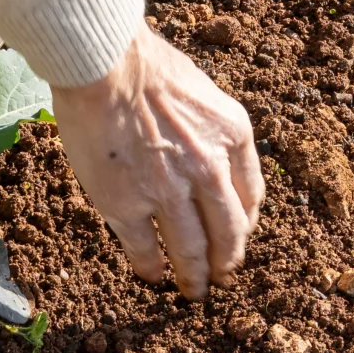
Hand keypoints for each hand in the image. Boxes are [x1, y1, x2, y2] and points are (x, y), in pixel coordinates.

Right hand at [53, 24, 262, 297]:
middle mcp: (209, 168)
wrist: (102, 61)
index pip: (251, 196)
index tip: (237, 237)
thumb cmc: (147, 65)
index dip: (244, 225)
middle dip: (226, 262)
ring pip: (191, 250)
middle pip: (227, 232)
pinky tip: (152, 276)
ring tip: (193, 291)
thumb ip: (213, 133)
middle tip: (222, 278)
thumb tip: (214, 165)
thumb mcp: (203, 94)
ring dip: (193, 276)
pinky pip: (145, 250)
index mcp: (233, 135)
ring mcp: (167, 191)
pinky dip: (151, 268)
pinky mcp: (126, 205)